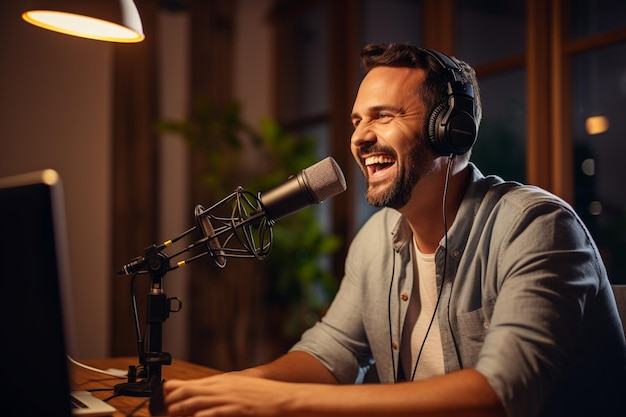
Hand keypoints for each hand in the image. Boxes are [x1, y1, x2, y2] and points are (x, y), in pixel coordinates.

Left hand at [163, 373, 295, 416]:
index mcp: (222, 382)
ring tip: (169, 413)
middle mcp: (223, 387)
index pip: (192, 383)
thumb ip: (222, 391)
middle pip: (191, 391)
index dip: (174, 389)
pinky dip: (202, 415)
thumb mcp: (240, 388)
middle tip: (159, 409)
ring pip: (198, 401)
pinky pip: (215, 412)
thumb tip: (205, 395)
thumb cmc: (262, 395)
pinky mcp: (237, 408)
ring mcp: (229, 397)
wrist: (283, 397)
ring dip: (181, 408)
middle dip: (172, 400)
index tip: (161, 396)